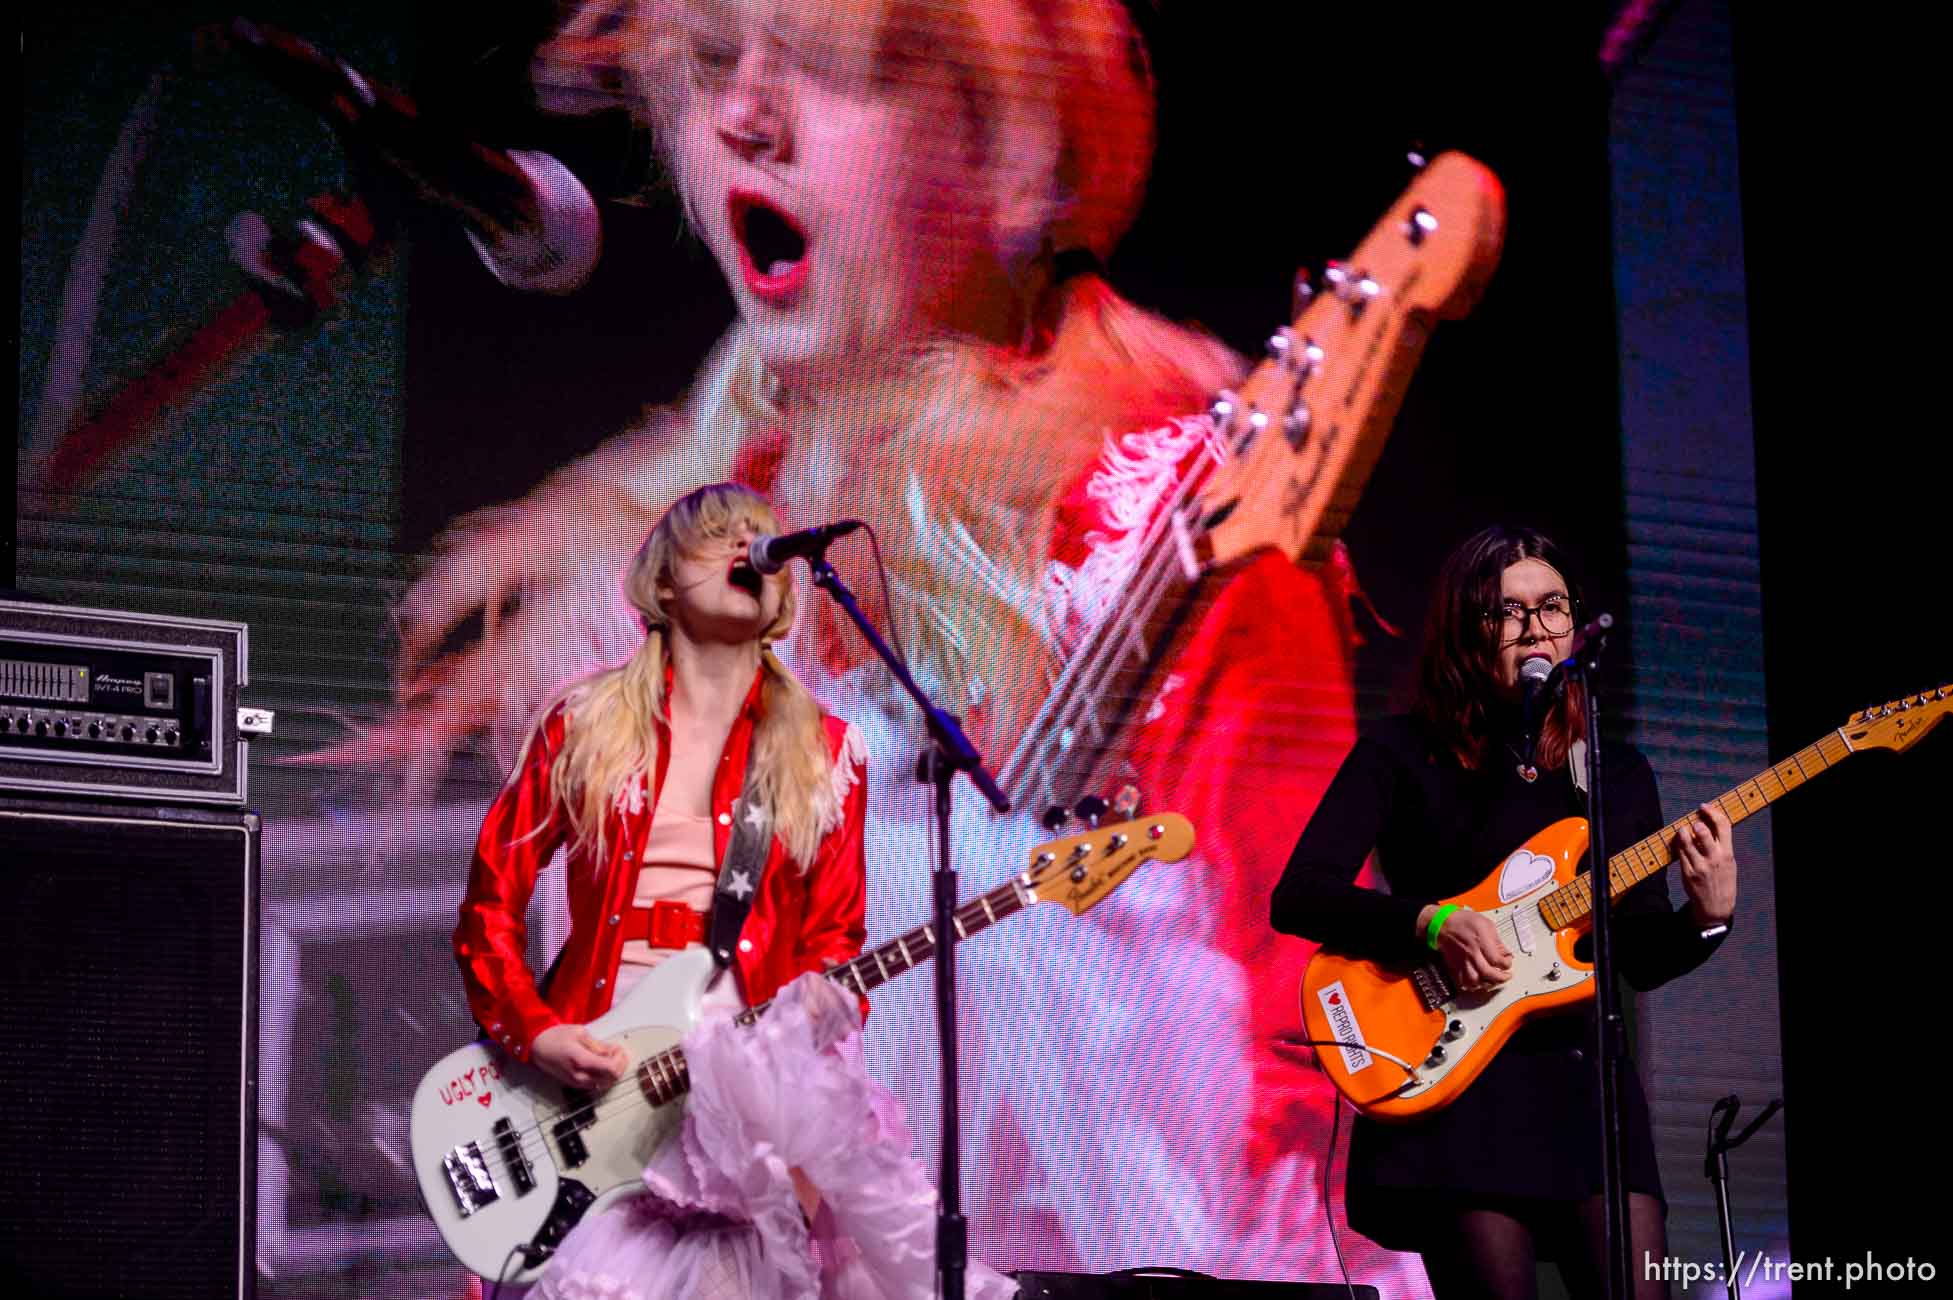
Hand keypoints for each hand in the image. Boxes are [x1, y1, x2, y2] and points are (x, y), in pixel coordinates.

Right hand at [531, 1024, 630, 1088]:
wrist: (537, 1046)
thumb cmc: (554, 1037)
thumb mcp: (580, 1033)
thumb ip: (598, 1045)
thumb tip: (611, 1051)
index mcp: (581, 1061)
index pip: (612, 1069)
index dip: (620, 1059)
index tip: (618, 1049)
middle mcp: (580, 1075)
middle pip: (611, 1079)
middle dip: (619, 1065)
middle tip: (616, 1052)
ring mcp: (576, 1082)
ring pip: (605, 1084)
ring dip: (611, 1072)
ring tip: (608, 1057)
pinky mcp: (574, 1084)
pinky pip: (595, 1084)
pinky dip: (602, 1075)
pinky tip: (599, 1063)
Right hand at [1418, 904, 1512, 992]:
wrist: (1442, 924)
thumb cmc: (1462, 921)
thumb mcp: (1485, 923)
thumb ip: (1497, 940)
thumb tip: (1504, 952)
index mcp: (1480, 942)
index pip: (1497, 960)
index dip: (1507, 963)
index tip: (1507, 961)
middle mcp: (1471, 954)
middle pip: (1488, 973)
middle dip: (1500, 978)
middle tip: (1505, 976)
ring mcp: (1462, 962)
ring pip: (1475, 982)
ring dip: (1486, 984)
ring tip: (1492, 980)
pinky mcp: (1455, 966)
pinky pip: (1463, 982)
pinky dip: (1471, 986)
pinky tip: (1477, 983)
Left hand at [1676, 800, 1736, 926]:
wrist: (1716, 906)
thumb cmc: (1722, 880)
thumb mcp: (1729, 862)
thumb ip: (1720, 844)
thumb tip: (1708, 823)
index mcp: (1727, 853)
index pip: (1723, 826)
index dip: (1713, 812)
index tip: (1704, 806)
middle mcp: (1714, 858)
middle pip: (1703, 832)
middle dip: (1696, 823)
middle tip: (1693, 823)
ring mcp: (1699, 866)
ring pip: (1686, 841)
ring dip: (1682, 832)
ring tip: (1683, 831)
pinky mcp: (1687, 872)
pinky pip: (1679, 853)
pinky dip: (1678, 845)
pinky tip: (1680, 843)